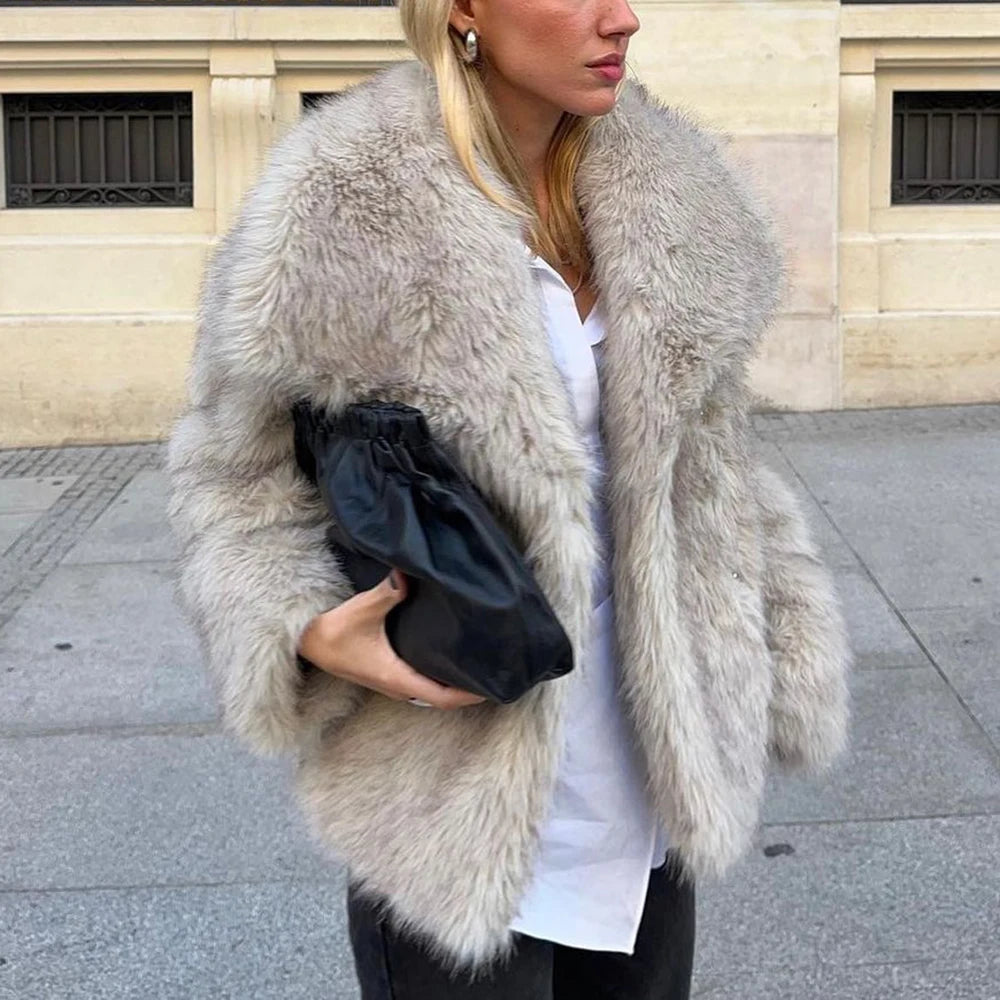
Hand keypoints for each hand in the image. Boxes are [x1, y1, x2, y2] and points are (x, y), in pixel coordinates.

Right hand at [296, 569, 486, 709]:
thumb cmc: (332, 630)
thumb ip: (386, 593)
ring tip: (479, 664)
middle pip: (443, 697)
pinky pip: (421, 682)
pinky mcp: (387, 672)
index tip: (495, 686)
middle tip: (495, 671)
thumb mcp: (361, 610)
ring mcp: (392, 682)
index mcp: (397, 678)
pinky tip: (450, 656)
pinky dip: (440, 676)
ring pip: (431, 691)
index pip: (443, 697)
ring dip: (454, 683)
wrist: (304, 642)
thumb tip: (406, 575)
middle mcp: (398, 686)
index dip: (470, 695)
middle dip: (469, 689)